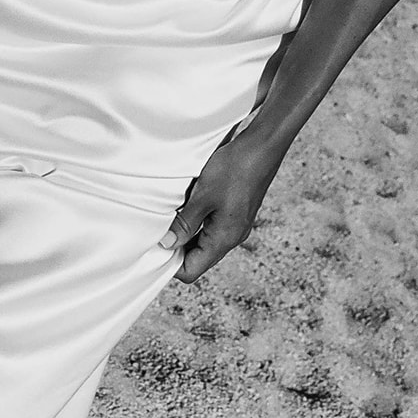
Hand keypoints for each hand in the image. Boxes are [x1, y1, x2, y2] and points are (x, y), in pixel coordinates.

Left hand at [160, 131, 285, 283]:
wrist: (263, 147)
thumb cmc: (236, 169)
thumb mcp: (202, 196)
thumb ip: (184, 224)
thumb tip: (168, 244)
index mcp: (224, 239)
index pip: (192, 270)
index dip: (170, 263)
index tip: (155, 245)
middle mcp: (233, 237)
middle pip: (199, 258)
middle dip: (177, 248)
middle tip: (159, 230)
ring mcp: (237, 225)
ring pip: (205, 242)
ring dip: (188, 233)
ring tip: (173, 214)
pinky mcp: (238, 213)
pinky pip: (214, 227)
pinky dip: (199, 222)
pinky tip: (190, 205)